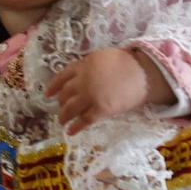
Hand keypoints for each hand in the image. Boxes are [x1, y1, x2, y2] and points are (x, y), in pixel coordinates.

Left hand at [47, 49, 170, 133]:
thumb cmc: (127, 63)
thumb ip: (89, 66)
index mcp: (83, 66)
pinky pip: (84, 120)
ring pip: (70, 109)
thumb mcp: (102, 57)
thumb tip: (81, 75)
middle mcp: (83, 81)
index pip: (62, 77)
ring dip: (64, 116)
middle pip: (65, 95)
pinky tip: (71, 132)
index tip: (47, 94)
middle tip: (60, 108)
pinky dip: (76, 127)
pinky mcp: (101, 109)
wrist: (143, 73)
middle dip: (61, 103)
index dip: (53, 87)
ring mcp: (91, 96)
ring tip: (62, 122)